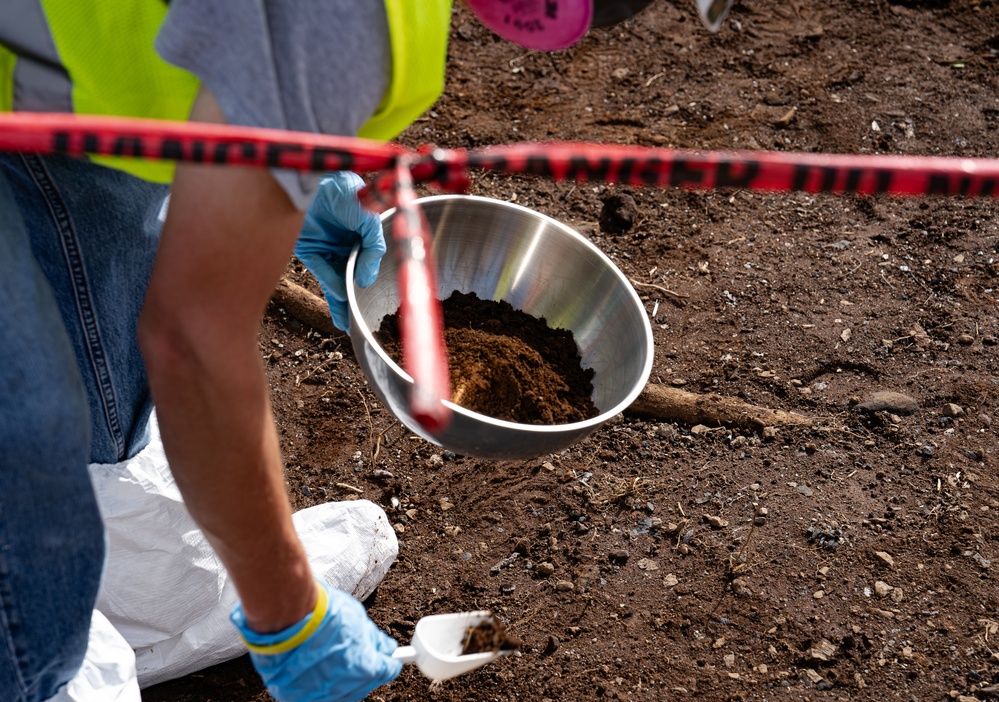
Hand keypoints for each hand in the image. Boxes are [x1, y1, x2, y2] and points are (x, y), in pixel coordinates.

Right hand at [231, 581, 401, 701]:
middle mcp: (345, 687)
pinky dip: (315, 682)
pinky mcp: (296, 698)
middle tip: (353, 651)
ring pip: (339, 691)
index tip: (385, 656)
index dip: (387, 661)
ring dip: (339, 677)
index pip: (387, 671)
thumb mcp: (357, 619)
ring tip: (328, 654)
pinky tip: (312, 664)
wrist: (284, 618)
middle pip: (363, 683)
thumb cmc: (321, 613)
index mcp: (365, 668)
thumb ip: (373, 639)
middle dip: (362, 668)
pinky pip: (313, 693)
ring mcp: (320, 695)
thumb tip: (386, 647)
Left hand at [295, 172, 385, 331]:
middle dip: (357, 295)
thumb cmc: (344, 193)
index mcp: (364, 230)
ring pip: (338, 278)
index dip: (375, 276)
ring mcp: (328, 246)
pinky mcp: (309, 250)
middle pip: (354, 273)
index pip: (373, 259)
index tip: (382, 298)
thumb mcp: (370, 220)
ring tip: (349, 320)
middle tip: (362, 317)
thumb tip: (366, 280)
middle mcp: (347, 240)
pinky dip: (331, 288)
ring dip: (343, 299)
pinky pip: (322, 273)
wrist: (310, 181)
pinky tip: (340, 305)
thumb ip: (374, 249)